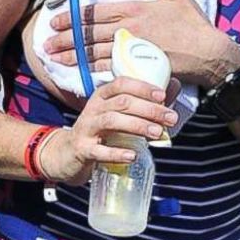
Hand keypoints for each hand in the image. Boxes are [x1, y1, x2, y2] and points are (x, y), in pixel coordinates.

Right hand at [37, 77, 176, 185]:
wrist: (65, 154)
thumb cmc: (99, 133)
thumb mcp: (118, 115)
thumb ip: (144, 104)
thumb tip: (173, 87)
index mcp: (102, 96)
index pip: (122, 83)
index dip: (143, 87)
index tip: (163, 96)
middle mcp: (93, 109)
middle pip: (122, 102)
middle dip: (149, 109)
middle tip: (170, 118)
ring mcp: (86, 128)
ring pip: (112, 121)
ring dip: (137, 125)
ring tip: (158, 133)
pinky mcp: (82, 150)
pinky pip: (99, 151)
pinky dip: (117, 153)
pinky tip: (133, 156)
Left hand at [43, 0, 239, 86]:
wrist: (209, 53)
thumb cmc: (193, 23)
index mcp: (134, 9)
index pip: (95, 12)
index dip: (72, 17)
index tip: (55, 20)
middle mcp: (129, 30)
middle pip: (89, 34)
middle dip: (65, 38)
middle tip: (45, 43)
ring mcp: (132, 51)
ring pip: (94, 53)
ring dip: (72, 56)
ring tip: (54, 58)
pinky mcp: (138, 68)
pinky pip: (109, 69)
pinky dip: (91, 71)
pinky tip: (78, 72)